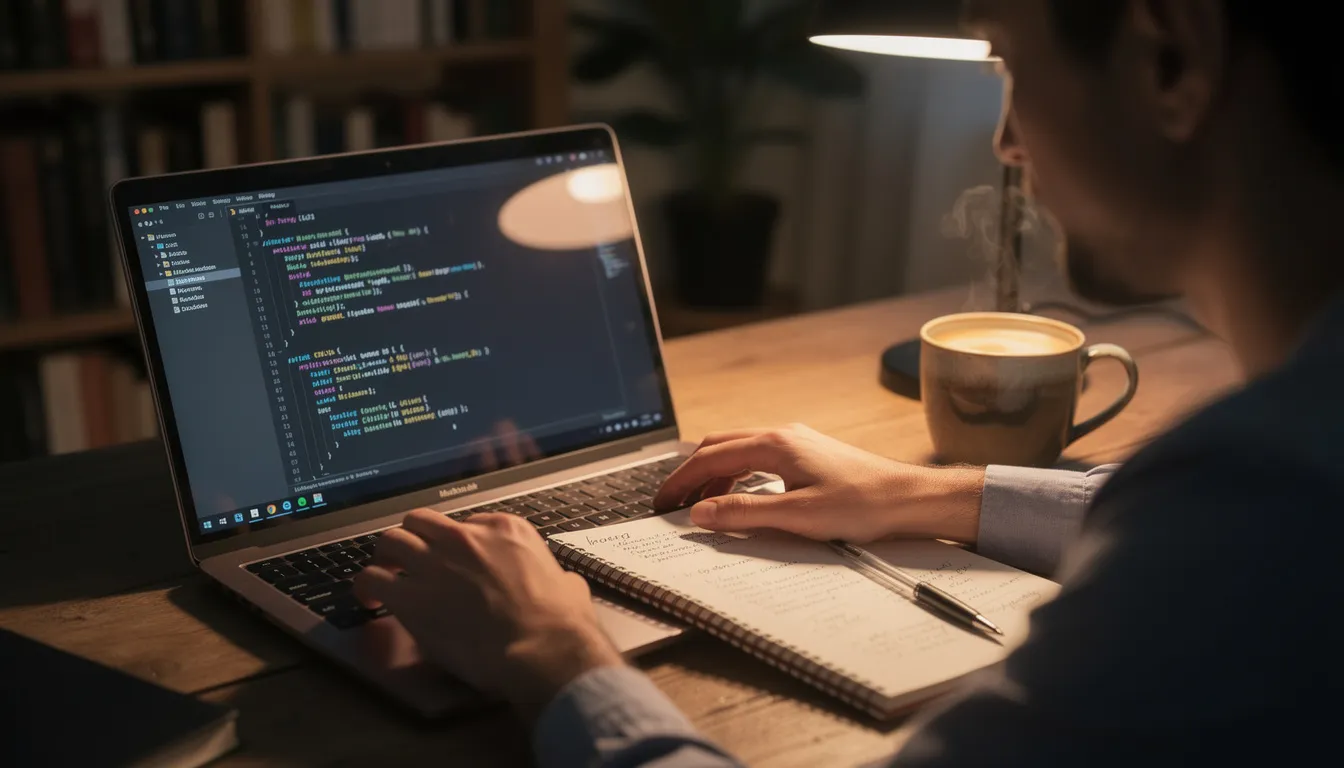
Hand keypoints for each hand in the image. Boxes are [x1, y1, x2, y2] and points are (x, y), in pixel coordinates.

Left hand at [352, 510, 622, 715]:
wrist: (541, 646)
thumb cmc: (559, 621)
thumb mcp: (568, 583)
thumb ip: (554, 576)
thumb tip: (561, 586)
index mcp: (504, 529)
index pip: (465, 523)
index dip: (455, 544)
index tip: (454, 562)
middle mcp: (464, 538)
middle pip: (421, 522)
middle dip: (413, 539)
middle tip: (410, 560)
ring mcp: (434, 563)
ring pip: (390, 541)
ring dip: (385, 558)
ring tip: (384, 575)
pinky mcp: (411, 596)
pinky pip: (373, 579)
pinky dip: (367, 587)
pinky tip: (368, 600)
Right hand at [653, 424, 984, 543]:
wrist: (911, 498)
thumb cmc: (863, 505)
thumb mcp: (798, 516)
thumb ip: (745, 514)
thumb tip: (701, 514)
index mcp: (775, 444)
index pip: (710, 458)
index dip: (680, 481)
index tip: (661, 503)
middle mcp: (783, 435)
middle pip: (719, 446)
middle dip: (690, 474)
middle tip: (671, 503)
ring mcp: (797, 442)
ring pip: (738, 450)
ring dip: (714, 476)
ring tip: (701, 506)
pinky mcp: (809, 454)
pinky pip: (758, 458)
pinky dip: (737, 476)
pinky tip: (740, 498)